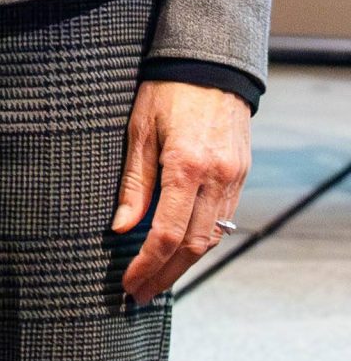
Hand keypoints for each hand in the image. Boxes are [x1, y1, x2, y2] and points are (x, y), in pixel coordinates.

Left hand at [114, 78, 252, 304]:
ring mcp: (234, 180)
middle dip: (166, 275)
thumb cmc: (166, 91)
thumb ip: (133, 183)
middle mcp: (217, 180)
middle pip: (194, 245)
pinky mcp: (240, 176)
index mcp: (187, 168)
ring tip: (157, 280)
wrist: (210, 65)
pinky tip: (180, 250)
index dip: (148, 264)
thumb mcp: (139, 130)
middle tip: (140, 295)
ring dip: (184, 264)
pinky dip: (201, 240)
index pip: (167, 233)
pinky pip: (222, 220)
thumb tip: (121, 228)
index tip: (129, 283)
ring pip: (212, 237)